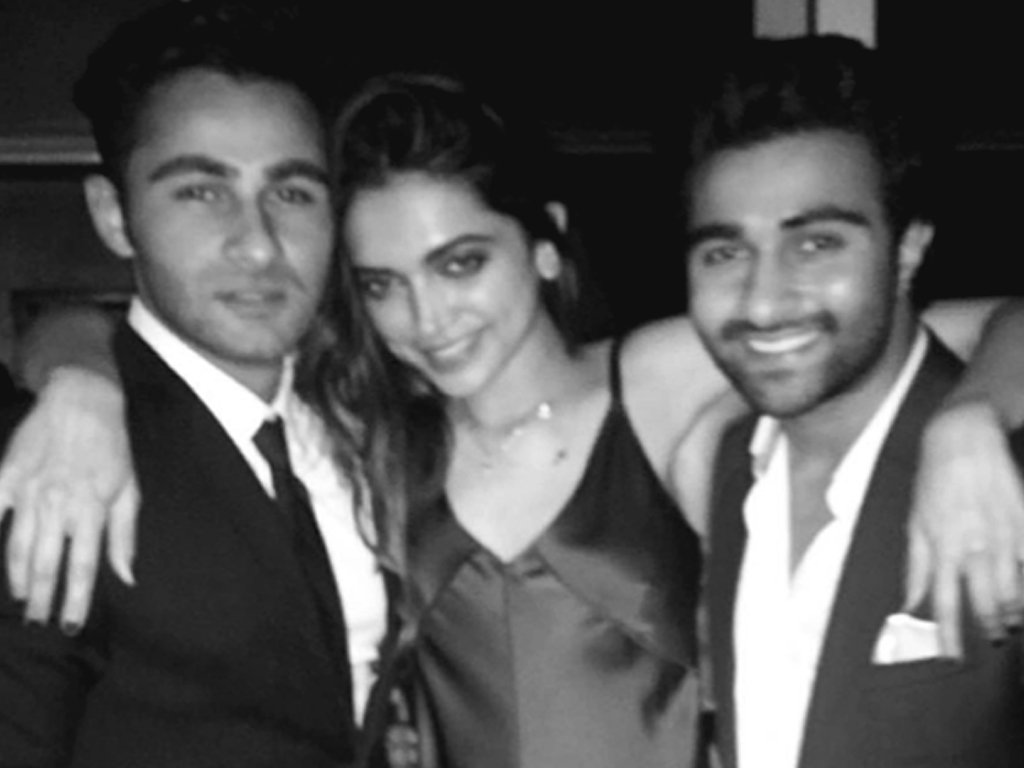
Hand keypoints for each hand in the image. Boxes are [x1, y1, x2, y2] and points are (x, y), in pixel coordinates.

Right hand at [0, 367, 137, 629]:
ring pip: (18, 546)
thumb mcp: (129, 489)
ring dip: (19, 578)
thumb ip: (125, 536)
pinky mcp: (5, 476)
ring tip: (21, 601)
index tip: (69, 626)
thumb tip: (127, 577)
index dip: (75, 600)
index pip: (82, 566)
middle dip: (42, 599)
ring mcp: (28, 492)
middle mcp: (58, 505)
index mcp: (92, 510)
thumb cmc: (111, 447)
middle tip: (38, 624)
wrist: (81, 401)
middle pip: (47, 564)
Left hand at [905, 398, 1023, 656]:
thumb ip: (914, 566)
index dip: (949, 636)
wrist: (962, 439)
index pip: (944, 603)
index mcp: (942, 548)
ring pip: (1015, 589)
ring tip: (1012, 625)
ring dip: (1014, 613)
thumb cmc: (933, 482)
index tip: (952, 658)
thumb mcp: (914, 522)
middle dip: (991, 629)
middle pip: (986, 603)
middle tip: (994, 641)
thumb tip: (908, 602)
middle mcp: (974, 547)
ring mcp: (1004, 536)